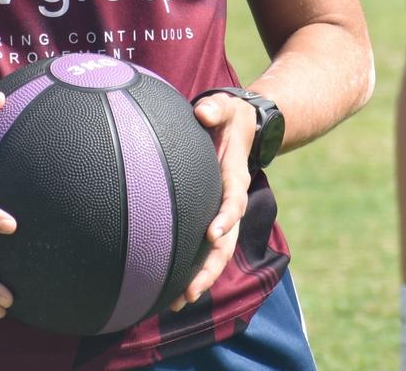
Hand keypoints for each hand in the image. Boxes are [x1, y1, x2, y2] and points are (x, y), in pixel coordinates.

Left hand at [169, 92, 255, 311]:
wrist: (239, 124)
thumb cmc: (227, 115)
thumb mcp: (225, 107)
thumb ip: (215, 108)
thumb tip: (202, 112)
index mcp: (235, 176)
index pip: (233, 202)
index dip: (226, 218)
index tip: (212, 233)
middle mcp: (232, 200)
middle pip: (226, 242)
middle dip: (210, 267)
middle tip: (190, 290)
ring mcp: (222, 211)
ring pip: (216, 252)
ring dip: (200, 277)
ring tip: (177, 302)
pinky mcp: (210, 213)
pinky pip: (202, 244)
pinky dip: (191, 264)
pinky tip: (169, 284)